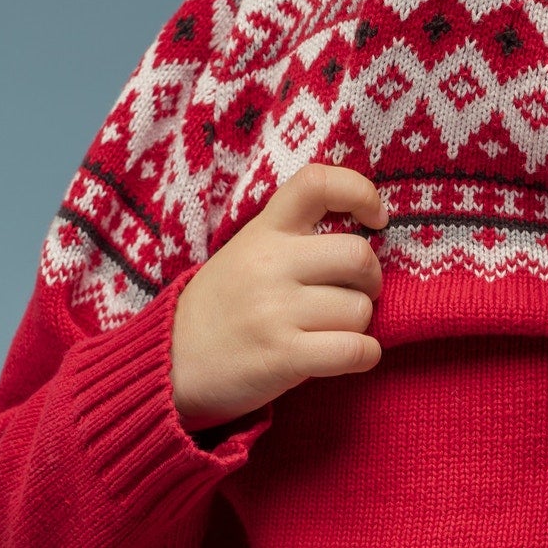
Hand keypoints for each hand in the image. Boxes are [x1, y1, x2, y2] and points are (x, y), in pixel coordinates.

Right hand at [169, 162, 388, 431]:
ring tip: (332, 331)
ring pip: (360, 309)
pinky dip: (365, 355)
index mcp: (263, 230)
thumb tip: (366, 234)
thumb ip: (294, 237)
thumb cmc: (223, 305)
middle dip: (371, 280)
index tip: (376, 218)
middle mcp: (270, 264)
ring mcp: (275, 311)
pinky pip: (355, 350)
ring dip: (359, 325)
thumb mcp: (248, 251)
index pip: (317, 183)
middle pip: (359, 255)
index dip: (359, 191)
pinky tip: (350, 356)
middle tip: (355, 294)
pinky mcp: (283, 357)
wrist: (171, 365)